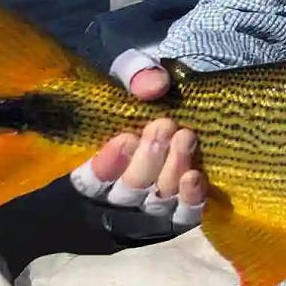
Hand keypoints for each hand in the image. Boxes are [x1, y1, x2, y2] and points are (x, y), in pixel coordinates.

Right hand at [68, 61, 207, 234]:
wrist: (196, 96)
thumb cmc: (154, 90)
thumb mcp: (140, 72)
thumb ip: (138, 73)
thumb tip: (152, 85)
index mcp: (104, 160)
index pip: (90, 180)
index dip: (104, 165)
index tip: (125, 138)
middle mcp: (127, 187)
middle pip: (128, 191)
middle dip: (146, 158)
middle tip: (164, 126)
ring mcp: (158, 200)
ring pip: (158, 201)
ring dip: (172, 170)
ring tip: (185, 137)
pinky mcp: (187, 205)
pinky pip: (186, 213)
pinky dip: (190, 197)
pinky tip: (195, 176)